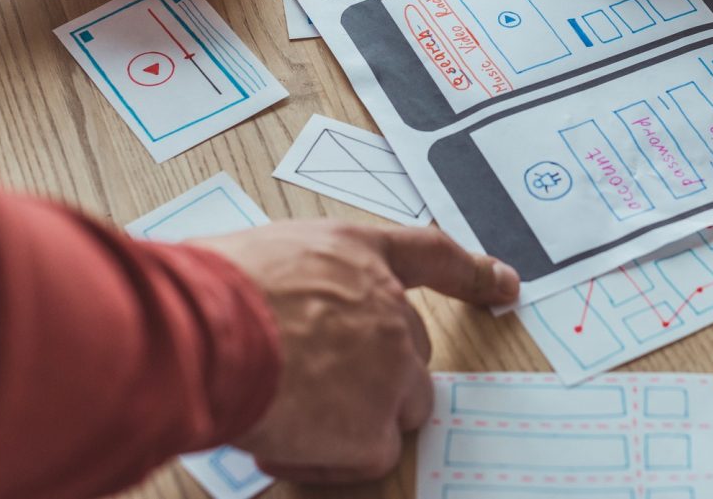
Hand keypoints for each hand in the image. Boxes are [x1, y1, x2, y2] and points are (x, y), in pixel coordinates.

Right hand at [197, 221, 518, 483]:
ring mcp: (391, 368)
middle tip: (308, 380)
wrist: (207, 334)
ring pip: (399, 408)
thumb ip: (298, 284)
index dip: (473, 273)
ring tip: (290, 410)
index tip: (505, 285)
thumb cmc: (213, 291)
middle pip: (413, 353)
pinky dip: (331, 457)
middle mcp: (389, 307)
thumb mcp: (261, 257)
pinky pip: (369, 455)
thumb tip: (279, 315)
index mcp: (359, 255)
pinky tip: (287, 437)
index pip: (431, 255)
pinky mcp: (376, 425)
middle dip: (371, 373)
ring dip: (355, 417)